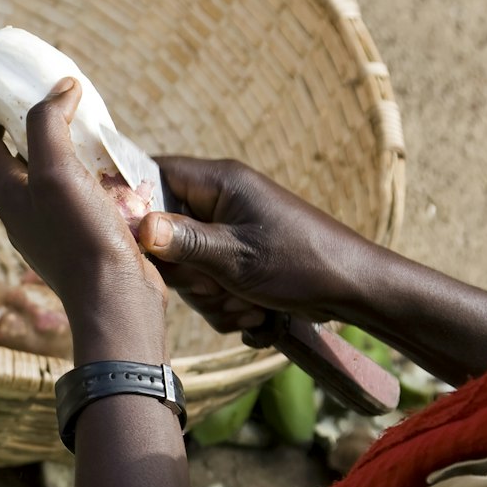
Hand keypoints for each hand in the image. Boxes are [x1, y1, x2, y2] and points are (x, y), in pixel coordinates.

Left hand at [0, 81, 165, 361]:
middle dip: (37, 122)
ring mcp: (52, 225)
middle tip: (66, 101)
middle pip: (16, 154)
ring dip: (71, 148)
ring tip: (97, 131)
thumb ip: (49, 124)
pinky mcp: (82, 237)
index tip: (17, 86)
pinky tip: (118, 170)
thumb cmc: (81, 237)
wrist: (116, 300)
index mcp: (4, 193)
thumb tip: (60, 88)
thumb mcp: (56, 171)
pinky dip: (95, 175)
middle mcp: (22, 209)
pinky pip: (81, 195)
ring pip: (52, 173)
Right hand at [137, 157, 382, 336]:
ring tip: (247, 303)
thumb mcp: (237, 256)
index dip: (134, 203)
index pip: (154, 173)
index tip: (132, 241)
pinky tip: (256, 313)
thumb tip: (138, 228)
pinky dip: (229, 307)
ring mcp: (230, 235)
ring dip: (213, 298)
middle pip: (166, 234)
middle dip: (188, 274)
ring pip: (189, 270)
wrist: (354, 289)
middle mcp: (221, 204)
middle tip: (216, 286)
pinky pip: (211, 289)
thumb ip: (185, 242)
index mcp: (220, 183)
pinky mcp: (239, 263)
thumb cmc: (302, 261)